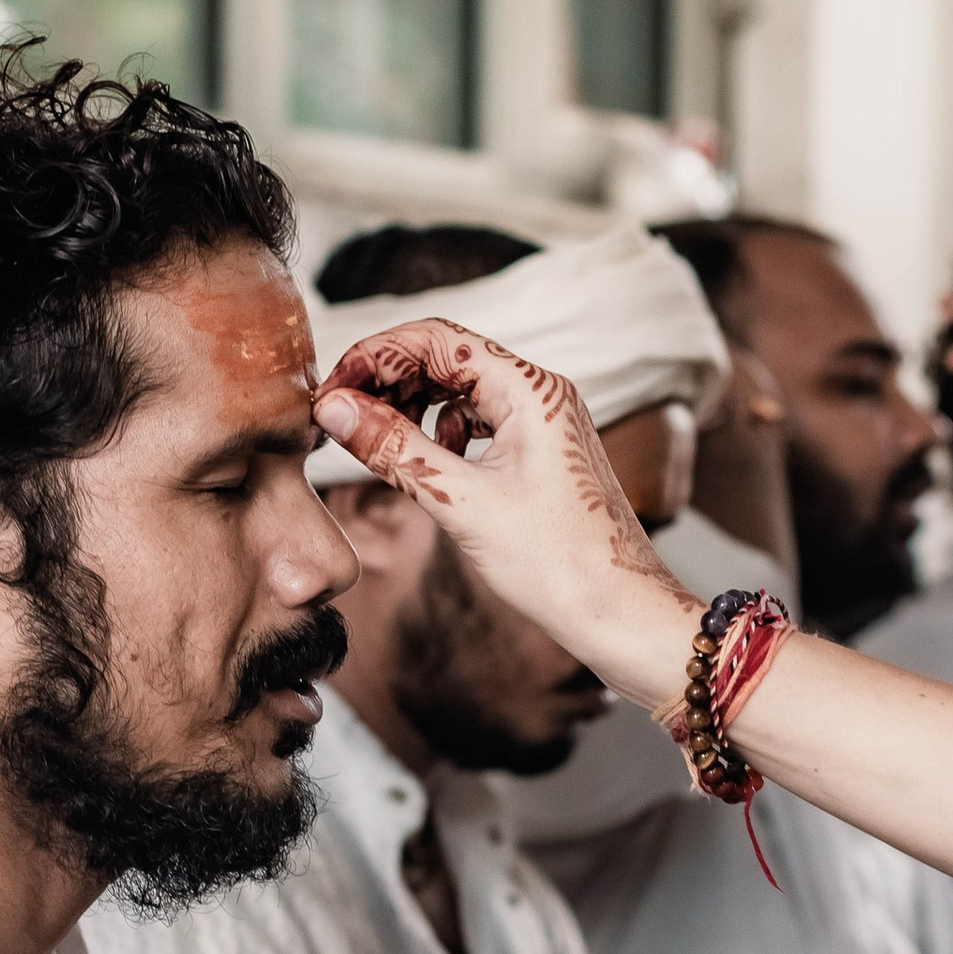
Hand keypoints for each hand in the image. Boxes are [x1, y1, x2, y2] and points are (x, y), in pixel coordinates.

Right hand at [314, 319, 698, 706]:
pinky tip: (427, 464)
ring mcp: (545, 423)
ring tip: (373, 438)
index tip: (331, 388)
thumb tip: (335, 410)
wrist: (621, 615)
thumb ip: (394, 449)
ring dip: (413, 406)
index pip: (437, 338)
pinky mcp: (542, 453)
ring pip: (462, 390)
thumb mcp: (460, 503)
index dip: (375, 356)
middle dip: (389, 379)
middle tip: (338, 414)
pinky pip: (481, 423)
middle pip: (447, 357)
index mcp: (531, 391)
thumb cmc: (558, 565)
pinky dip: (442, 434)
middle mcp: (542, 395)